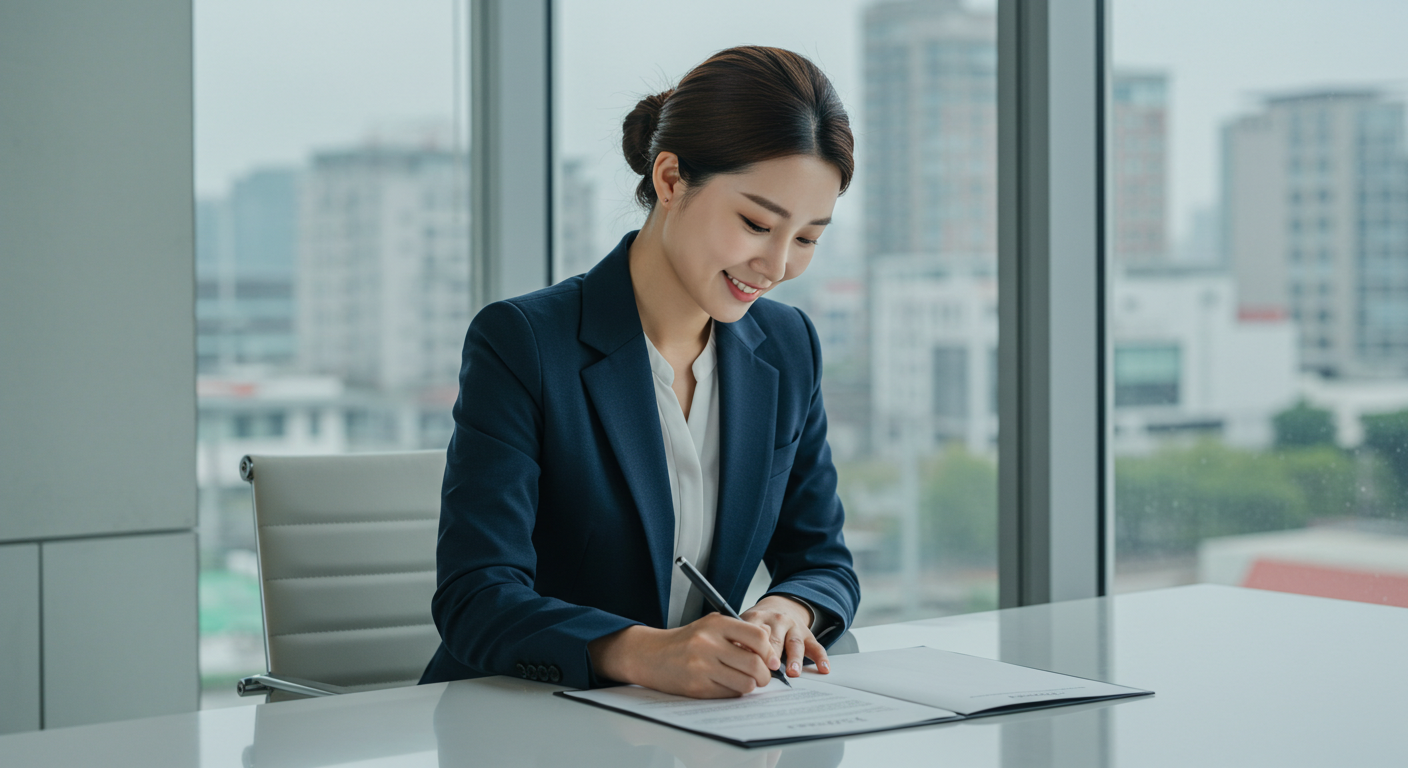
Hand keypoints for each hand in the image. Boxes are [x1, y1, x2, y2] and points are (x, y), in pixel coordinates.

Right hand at [587, 613, 774, 697]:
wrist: (650, 655)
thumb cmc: (685, 641)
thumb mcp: (710, 626)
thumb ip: (738, 633)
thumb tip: (769, 650)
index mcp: (716, 625)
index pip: (757, 637)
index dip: (769, 652)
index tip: (771, 660)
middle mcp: (709, 643)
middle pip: (754, 664)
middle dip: (765, 675)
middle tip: (763, 676)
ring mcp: (702, 666)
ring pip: (745, 683)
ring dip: (751, 686)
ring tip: (746, 682)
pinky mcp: (697, 686)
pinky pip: (729, 694)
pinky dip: (734, 692)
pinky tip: (727, 685)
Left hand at [741, 595, 829, 678]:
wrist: (779, 605)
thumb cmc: (757, 623)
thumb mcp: (745, 624)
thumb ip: (739, 640)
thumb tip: (733, 658)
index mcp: (758, 618)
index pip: (754, 634)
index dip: (751, 649)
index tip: (747, 664)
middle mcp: (777, 620)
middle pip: (775, 639)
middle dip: (772, 655)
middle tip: (769, 671)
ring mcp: (794, 627)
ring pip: (795, 642)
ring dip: (794, 658)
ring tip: (793, 672)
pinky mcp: (808, 635)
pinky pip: (816, 646)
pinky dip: (821, 658)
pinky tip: (824, 669)